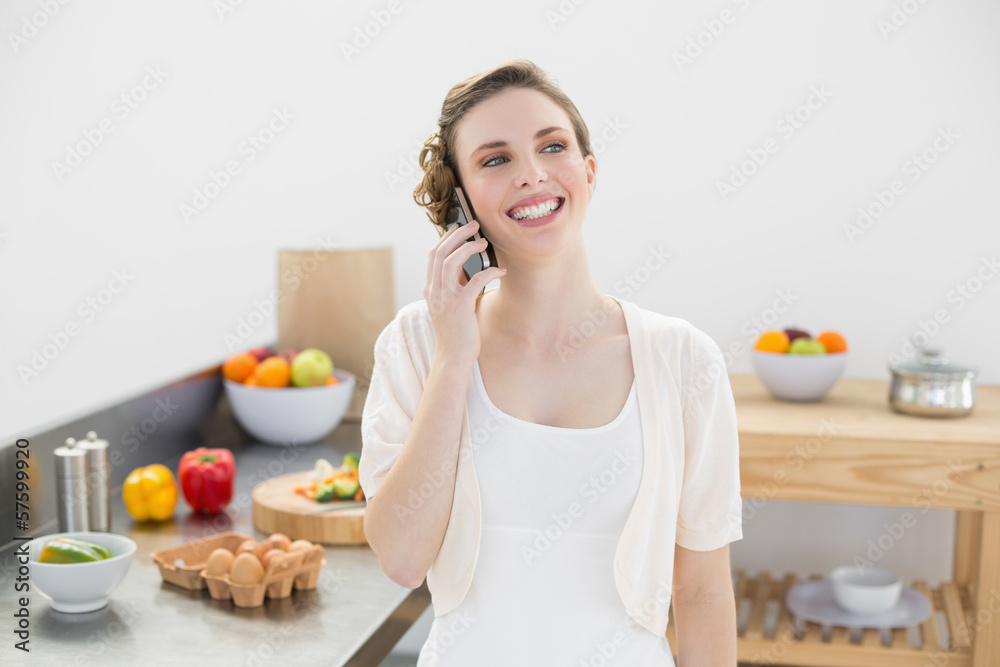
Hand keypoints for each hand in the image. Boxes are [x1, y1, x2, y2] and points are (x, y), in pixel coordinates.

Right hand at [424, 221, 504, 366]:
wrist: (453, 357)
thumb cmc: (456, 331)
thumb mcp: (450, 304)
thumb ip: (455, 285)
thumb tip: (468, 266)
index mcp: (430, 289)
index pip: (432, 255)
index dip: (445, 238)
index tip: (458, 228)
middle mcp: (434, 291)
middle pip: (440, 253)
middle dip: (457, 235)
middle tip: (473, 225)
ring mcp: (445, 299)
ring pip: (451, 262)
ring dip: (468, 247)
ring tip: (483, 241)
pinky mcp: (460, 307)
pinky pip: (474, 281)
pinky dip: (488, 272)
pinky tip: (500, 271)